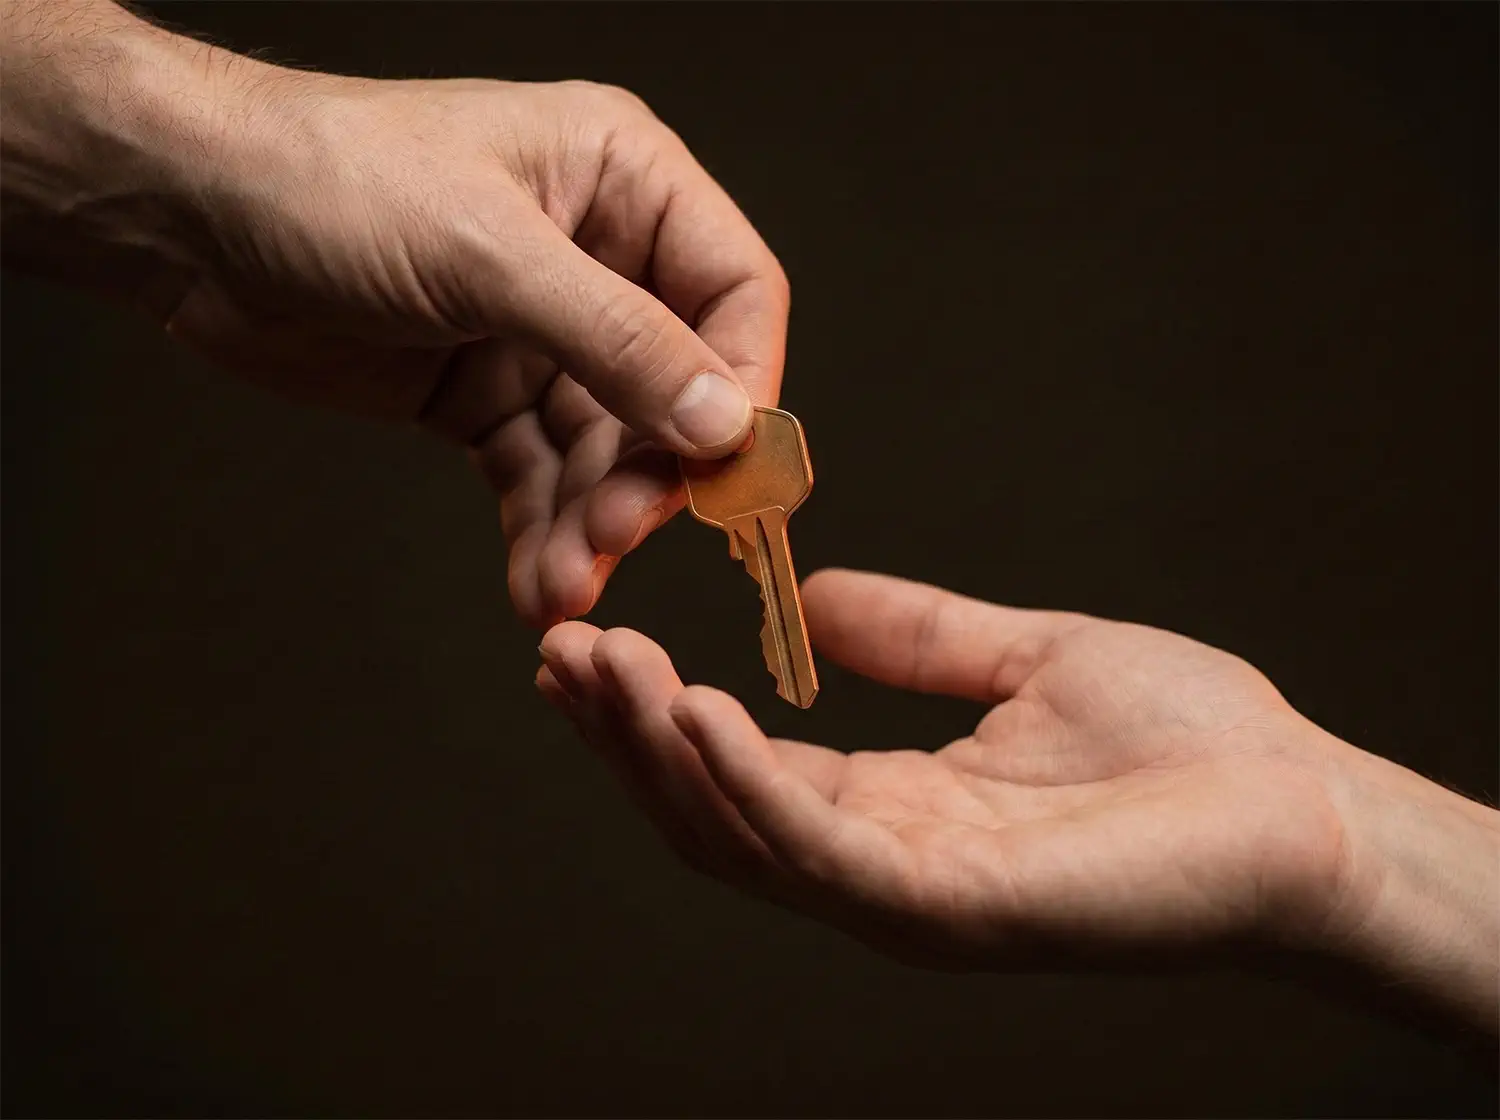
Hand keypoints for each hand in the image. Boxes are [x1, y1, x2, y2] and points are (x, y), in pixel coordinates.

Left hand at [3, 2, 786, 625]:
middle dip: (647, 475)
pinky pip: (540, 476)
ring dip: (590, 523)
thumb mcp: (486, 254)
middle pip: (675, 389)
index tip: (725, 474)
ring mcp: (543, 332)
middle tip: (614, 535)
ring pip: (606, 449)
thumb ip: (617, 341)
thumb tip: (727, 422)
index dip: (745, 385)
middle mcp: (599, 258)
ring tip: (559, 585)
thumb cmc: (328, 180)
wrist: (187, 219)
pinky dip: (542, 532)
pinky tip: (535, 584)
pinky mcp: (487, 394)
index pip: (735, 290)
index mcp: (623, 182)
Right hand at [537, 569, 1499, 1029]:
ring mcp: (908, 895)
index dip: (653, 711)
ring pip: (739, 837)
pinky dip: (745, 786)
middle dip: (623, 733)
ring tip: (596, 666)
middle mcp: (879, 862)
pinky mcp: (951, 908)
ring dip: (657, 753)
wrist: (1305, 808)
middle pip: (710, 809)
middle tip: (556, 647)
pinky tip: (695, 714)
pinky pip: (819, 854)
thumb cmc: (1185, 744)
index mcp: (891, 805)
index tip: (589, 638)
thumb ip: (918, 636)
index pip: (737, 766)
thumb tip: (816, 596)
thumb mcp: (1024, 659)